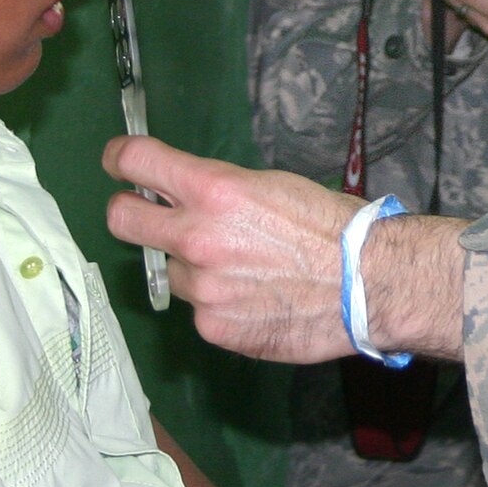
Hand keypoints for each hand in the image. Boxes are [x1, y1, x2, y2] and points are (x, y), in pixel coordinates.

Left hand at [102, 137, 466, 363]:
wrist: (368, 283)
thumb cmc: (331, 224)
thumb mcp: (273, 185)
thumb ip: (220, 193)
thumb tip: (186, 196)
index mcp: (214, 192)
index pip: (136, 163)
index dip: (120, 158)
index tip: (119, 161)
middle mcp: (196, 238)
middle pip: (121, 220)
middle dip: (129, 212)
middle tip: (149, 214)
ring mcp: (201, 288)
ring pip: (172, 271)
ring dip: (193, 267)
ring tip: (242, 269)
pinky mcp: (212, 328)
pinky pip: (200, 309)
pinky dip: (219, 302)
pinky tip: (255, 298)